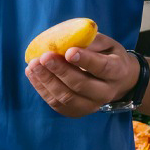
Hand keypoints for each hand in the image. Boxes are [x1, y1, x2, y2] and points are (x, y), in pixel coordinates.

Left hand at [25, 33, 139, 116]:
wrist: (116, 81)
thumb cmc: (107, 56)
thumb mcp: (105, 43)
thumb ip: (89, 40)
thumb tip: (66, 37)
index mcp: (117, 71)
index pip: (102, 67)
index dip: (85, 60)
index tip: (69, 51)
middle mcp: (106, 92)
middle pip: (81, 85)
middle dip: (60, 71)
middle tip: (44, 57)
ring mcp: (91, 105)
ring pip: (67, 97)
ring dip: (47, 81)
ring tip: (33, 65)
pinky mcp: (77, 111)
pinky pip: (57, 104)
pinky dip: (42, 89)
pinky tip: (32, 74)